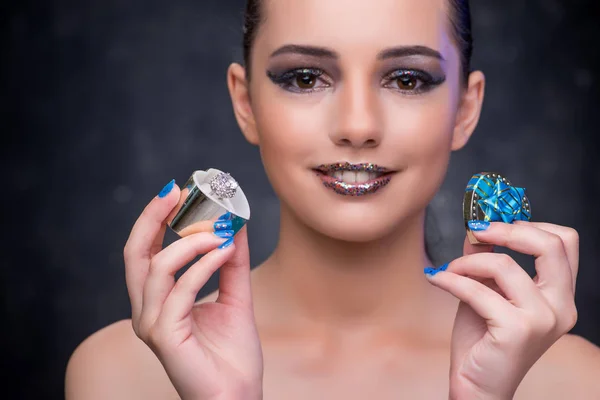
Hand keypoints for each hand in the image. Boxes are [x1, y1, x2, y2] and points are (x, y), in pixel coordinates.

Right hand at [123, 182, 262, 399]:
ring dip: (192, 241)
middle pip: (136, 253)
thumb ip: (232, 263)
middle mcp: (146, 310)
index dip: (155, 218)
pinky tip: (226, 251)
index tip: (178, 191)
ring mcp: (151, 324)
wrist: (238, 396)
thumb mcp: (236, 297)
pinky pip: (181, 289)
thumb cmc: (232, 354)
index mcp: (158, 300)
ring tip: (221, 231)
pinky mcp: (164, 336)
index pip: (146, 251)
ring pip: (157, 267)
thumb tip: (236, 225)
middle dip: (153, 217)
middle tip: (178, 191)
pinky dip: (204, 264)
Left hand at [425, 221, 578, 399]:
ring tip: (449, 270)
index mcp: (561, 295)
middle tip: (474, 230)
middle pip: (550, 245)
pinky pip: (478, 290)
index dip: (530, 223)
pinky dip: (452, 280)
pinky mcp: (517, 331)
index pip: (565, 242)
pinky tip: (437, 279)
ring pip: (505, 265)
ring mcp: (543, 320)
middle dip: (506, 229)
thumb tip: (476, 226)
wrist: (478, 384)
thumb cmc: (484, 339)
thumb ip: (487, 258)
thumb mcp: (487, 290)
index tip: (495, 223)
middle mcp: (561, 307)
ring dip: (467, 261)